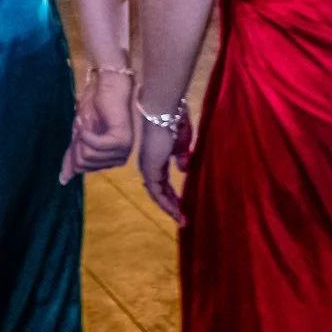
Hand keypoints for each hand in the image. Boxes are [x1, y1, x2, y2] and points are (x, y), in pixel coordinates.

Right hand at [60, 66, 136, 184]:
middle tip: (85, 126)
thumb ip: (72, 158)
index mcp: (109, 161)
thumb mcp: (78, 138)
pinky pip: (95, 146)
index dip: (75, 147)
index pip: (82, 167)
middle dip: (78, 142)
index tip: (82, 131)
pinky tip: (88, 122)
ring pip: (88, 156)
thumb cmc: (93, 109)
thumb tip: (63, 180)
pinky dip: (86, 133)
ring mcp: (123, 151)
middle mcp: (119, 159)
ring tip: (88, 122)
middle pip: (84, 163)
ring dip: (82, 136)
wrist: (105, 88)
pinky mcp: (122, 141)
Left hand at [135, 106, 194, 224]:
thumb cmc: (174, 120)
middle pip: (160, 191)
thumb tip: (183, 169)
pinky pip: (158, 192)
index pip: (163, 181)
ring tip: (182, 220)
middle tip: (182, 218)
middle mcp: (150, 165)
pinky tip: (177, 213)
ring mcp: (148, 168)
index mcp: (156, 157)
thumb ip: (181, 156)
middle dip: (172, 204)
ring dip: (170, 208)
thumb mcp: (181, 142)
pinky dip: (167, 204)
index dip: (172, 194)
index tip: (182, 205)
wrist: (163, 111)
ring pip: (158, 194)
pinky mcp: (150, 170)